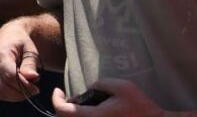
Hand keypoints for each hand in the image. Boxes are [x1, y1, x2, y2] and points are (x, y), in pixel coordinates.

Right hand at [0, 20, 41, 101]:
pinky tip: (19, 88)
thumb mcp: (30, 50)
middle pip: (2, 87)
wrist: (8, 35)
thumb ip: (30, 64)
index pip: (9, 75)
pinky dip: (10, 94)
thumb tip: (32, 77)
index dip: (24, 85)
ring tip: (26, 88)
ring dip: (15, 96)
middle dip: (19, 93)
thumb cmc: (21, 42)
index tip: (36, 89)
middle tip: (33, 91)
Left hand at [51, 79, 166, 116]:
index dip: (56, 99)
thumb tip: (89, 89)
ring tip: (85, 105)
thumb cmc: (141, 107)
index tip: (58, 90)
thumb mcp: (121, 87)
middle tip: (73, 98)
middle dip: (65, 107)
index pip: (62, 111)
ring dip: (76, 115)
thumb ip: (100, 84)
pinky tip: (95, 112)